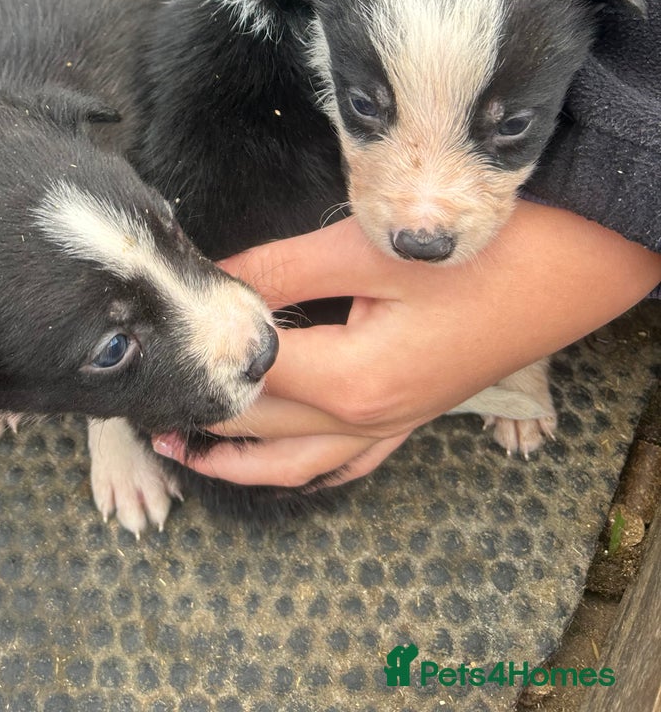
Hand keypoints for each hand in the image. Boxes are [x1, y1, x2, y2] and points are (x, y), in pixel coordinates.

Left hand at [153, 204, 660, 487]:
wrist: (580, 265)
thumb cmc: (482, 252)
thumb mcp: (364, 249)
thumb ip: (278, 268)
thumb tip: (212, 278)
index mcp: (350, 381)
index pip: (244, 381)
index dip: (189, 367)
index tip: (140, 356)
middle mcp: (369, 417)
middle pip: (262, 427)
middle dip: (197, 422)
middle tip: (135, 411)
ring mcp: (398, 421)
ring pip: (301, 460)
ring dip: (241, 460)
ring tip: (182, 455)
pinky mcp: (418, 410)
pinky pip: (350, 459)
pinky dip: (308, 466)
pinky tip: (288, 463)